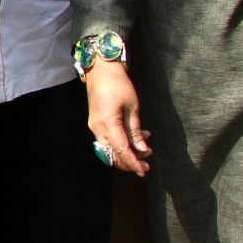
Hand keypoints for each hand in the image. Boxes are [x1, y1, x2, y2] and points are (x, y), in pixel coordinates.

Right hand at [84, 61, 151, 176]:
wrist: (101, 71)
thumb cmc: (119, 84)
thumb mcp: (132, 107)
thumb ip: (135, 130)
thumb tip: (142, 149)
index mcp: (108, 123)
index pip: (120, 150)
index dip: (132, 162)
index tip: (143, 171)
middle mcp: (98, 128)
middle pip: (112, 154)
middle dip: (130, 161)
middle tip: (148, 161)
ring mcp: (94, 127)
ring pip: (109, 149)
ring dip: (127, 152)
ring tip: (145, 148)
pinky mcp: (96, 124)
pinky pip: (107, 140)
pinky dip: (121, 143)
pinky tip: (135, 138)